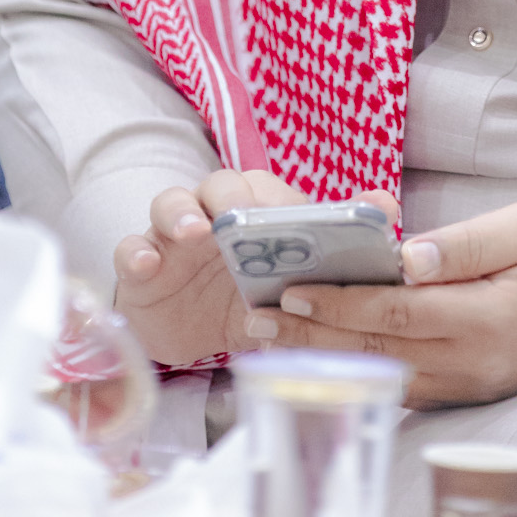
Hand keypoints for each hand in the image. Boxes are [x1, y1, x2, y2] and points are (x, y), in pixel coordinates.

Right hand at [112, 173, 398, 367]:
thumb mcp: (291, 277)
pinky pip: (130, 249)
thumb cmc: (248, 293)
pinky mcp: (141, 266)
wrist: (193, 330)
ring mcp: (172, 236)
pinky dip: (136, 252)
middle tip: (236, 218)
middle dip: (228, 197)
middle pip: (218, 185)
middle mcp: (213, 213)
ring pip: (169, 204)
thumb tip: (386, 205)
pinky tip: (146, 264)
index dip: (277, 198)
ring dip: (180, 214)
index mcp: (252, 211)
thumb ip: (336, 243)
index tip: (289, 215)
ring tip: (192, 233)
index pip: (265, 188)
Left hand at [247, 200, 516, 408]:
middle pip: (379, 350)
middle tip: (254, 317)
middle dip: (313, 334)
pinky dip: (367, 370)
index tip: (290, 289)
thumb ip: (465, 246)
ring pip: (389, 374)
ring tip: (275, 338)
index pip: (396, 313)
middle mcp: (475, 363)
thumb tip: (404, 257)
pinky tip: (332, 357)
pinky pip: (412, 385)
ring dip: (330, 356)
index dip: (339, 303)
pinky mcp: (480, 387)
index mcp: (486, 320)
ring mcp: (477, 383)